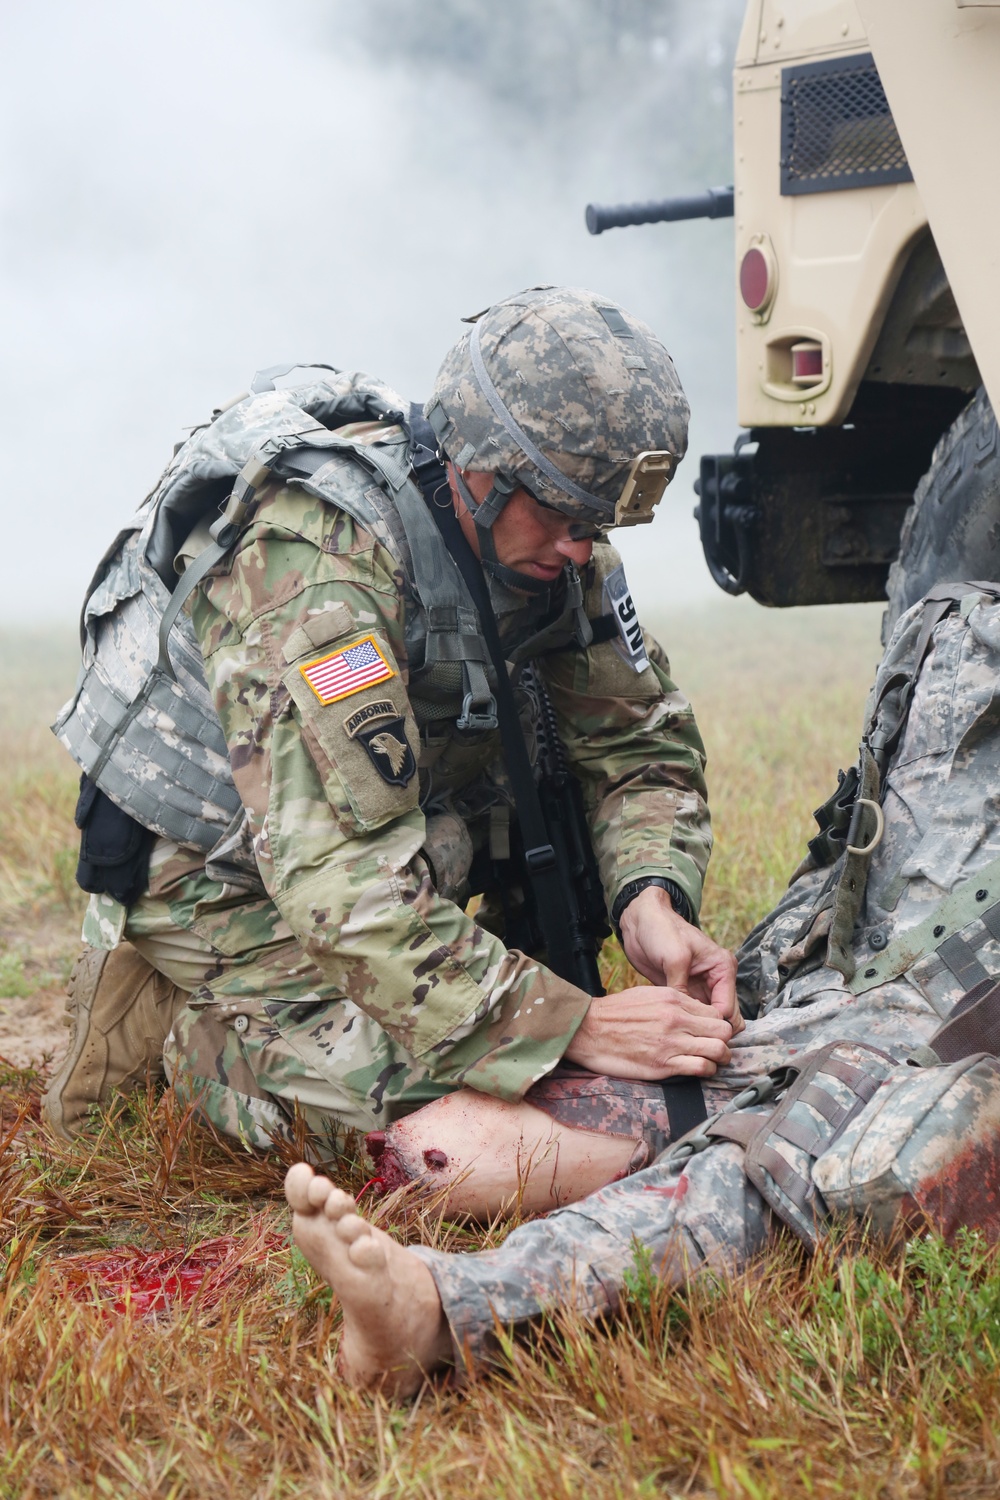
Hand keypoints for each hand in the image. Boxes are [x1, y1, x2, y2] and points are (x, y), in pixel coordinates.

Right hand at [565, 986, 733, 1080]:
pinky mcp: (663, 1065)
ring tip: (714, 1061)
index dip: (719, 1025)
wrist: (588, 1030)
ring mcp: (671, 1043)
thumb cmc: (615, 1013)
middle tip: (719, 1048)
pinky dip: (707, 1071)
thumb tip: (695, 1012)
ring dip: (720, 1058)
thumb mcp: (647, 995)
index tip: (714, 1033)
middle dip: (725, 1041)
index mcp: (673, 999)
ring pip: (718, 1050)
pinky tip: (700, 1070)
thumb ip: (674, 1002)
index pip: (716, 1013)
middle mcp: (676, 1019)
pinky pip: (701, 1068)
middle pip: (723, 1031)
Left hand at [619, 884, 742, 1033]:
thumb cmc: (661, 930)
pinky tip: (675, 1033)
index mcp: (722, 967)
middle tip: (693, 1046)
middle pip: (722, 1016)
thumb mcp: (675, 957)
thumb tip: (685, 1018)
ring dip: (698, 1029)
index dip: (715, 1026)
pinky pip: (690, 1013)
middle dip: (710, 1031)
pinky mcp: (683, 991)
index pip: (727, 1007)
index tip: (698, 1039)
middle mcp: (716, 979)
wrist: (640, 921)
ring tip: (684, 1043)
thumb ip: (682, 988)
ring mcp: (699, 987)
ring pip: (707, 1018)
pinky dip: (686, 1023)